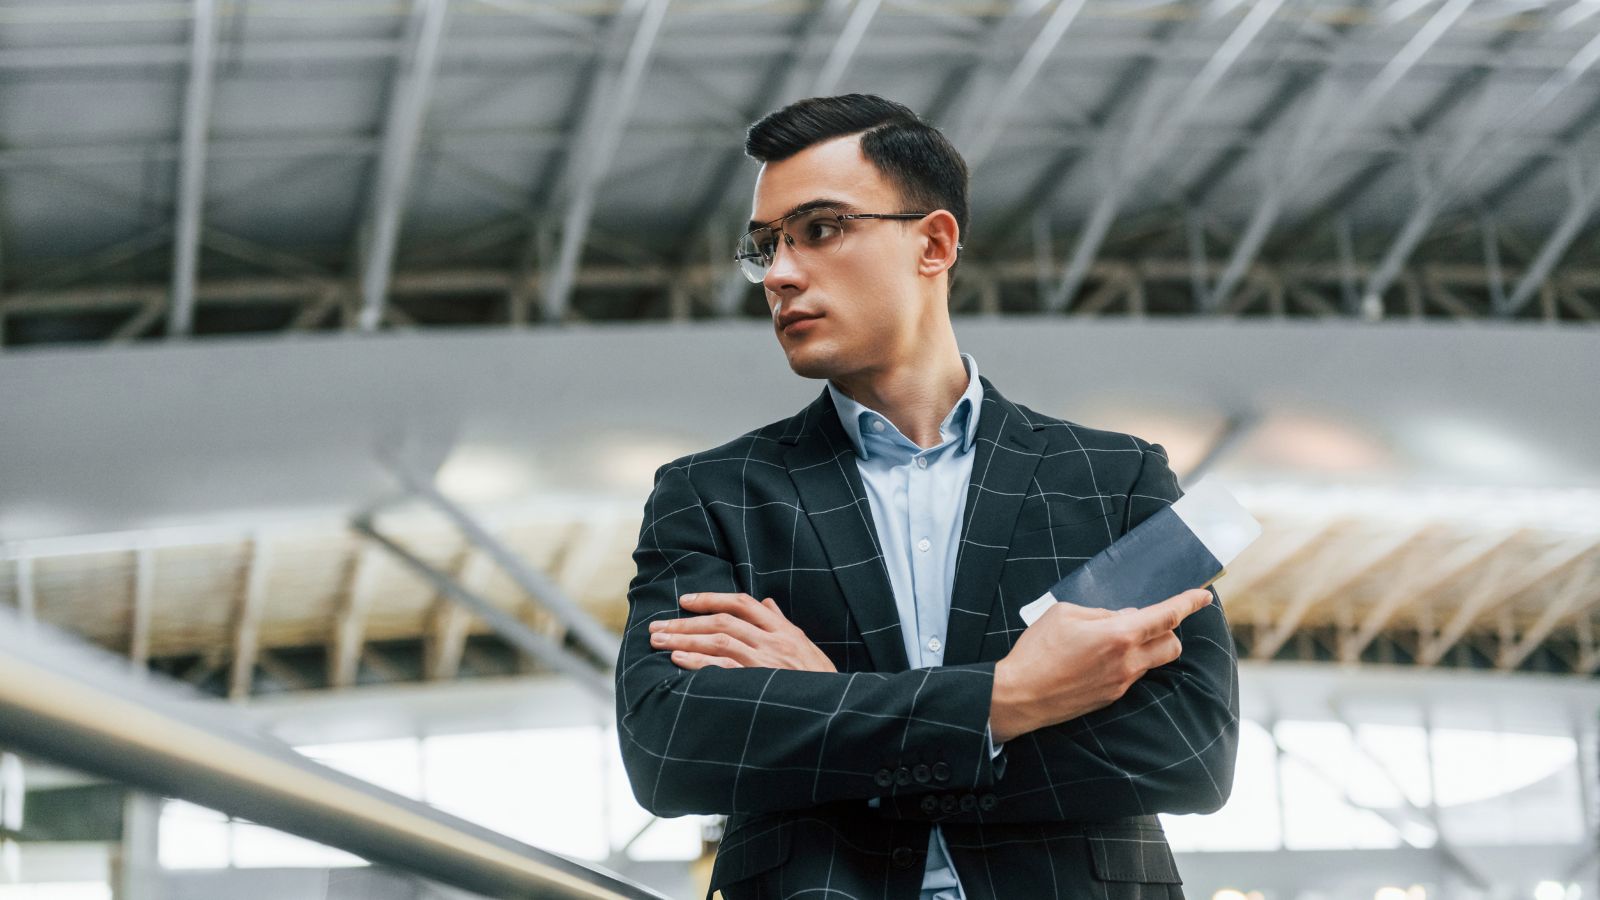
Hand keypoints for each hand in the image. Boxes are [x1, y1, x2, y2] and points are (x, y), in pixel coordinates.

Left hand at [649, 592, 836, 672]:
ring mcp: (765, 662)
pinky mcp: (758, 684)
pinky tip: (677, 661)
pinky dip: (697, 663)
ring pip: (717, 641)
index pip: (742, 603)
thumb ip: (783, 624)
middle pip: (722, 621)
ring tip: (659, 641)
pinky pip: (721, 669)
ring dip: (684, 640)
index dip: (711, 597)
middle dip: (685, 622)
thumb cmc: (822, 682)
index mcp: (784, 630)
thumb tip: (767, 602)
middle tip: (657, 627)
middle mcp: (773, 641)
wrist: (838, 712)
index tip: (684, 600)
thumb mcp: (807, 647)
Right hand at [989, 588, 1212, 742]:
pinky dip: (1126, 662)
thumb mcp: (1065, 614)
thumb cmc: (1037, 650)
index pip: (1167, 616)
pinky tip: (1099, 660)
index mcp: (1118, 635)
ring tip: (1113, 641)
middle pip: (1172, 645)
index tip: (1204, 597)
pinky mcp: (1111, 697)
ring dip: (1145, 647)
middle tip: (1147, 621)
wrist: (1021, 696)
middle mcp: (1127, 662)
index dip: (1189, 603)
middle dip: (1168, 630)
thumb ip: (1100, 612)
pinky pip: (1132, 675)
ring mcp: (1121, 683)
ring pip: (1152, 662)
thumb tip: (1120, 618)